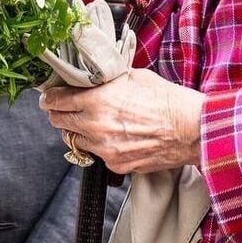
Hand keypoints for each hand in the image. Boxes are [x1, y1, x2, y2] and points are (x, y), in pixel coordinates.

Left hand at [39, 68, 202, 174]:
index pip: (57, 101)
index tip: (50, 96)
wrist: (191, 129)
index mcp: (98, 100)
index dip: (51, 97)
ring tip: (90, 123)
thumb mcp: (134, 77)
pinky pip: (97, 155)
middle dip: (59, 114)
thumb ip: (109, 79)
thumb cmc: (168, 100)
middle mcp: (96, 127)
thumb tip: (95, 77)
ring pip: (75, 141)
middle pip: (59, 123)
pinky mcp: (116, 165)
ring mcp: (104, 149)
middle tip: (63, 108)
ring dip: (78, 131)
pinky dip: (99, 146)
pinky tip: (113, 136)